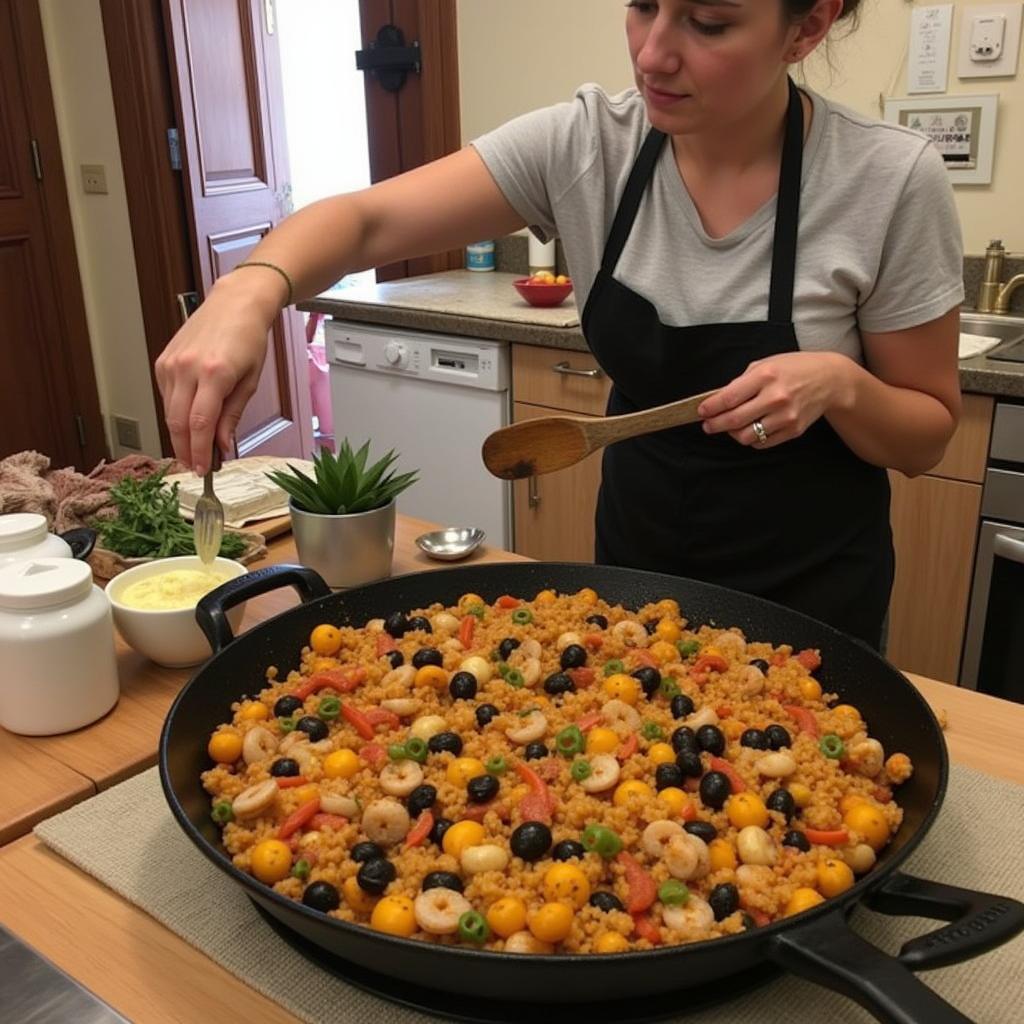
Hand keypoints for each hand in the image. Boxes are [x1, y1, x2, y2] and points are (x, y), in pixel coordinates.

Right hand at [155, 272, 282, 473]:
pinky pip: (166, 397)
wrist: (235, 303)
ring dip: (179, 435)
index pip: (199, 425)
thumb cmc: (249, 338)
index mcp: (214, 373)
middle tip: (194, 467)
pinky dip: (176, 414)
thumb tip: (220, 445)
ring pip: (169, 412)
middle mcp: (187, 368)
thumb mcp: (250, 381)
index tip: (201, 470)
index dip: (198, 452)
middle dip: (185, 450)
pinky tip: (188, 422)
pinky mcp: (163, 361)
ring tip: (193, 451)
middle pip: (178, 422)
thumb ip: (233, 415)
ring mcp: (171, 364)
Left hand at [697, 351, 854, 449]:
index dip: (710, 408)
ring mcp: (786, 416)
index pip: (729, 398)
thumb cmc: (794, 369)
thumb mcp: (766, 364)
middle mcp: (776, 397)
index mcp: (766, 376)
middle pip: (734, 420)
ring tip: (729, 428)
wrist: (829, 380)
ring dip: (732, 434)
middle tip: (708, 425)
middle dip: (715, 425)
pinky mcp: (794, 430)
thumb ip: (743, 381)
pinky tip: (749, 430)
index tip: (701, 412)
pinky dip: (751, 439)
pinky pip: (762, 442)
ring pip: (747, 436)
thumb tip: (719, 399)